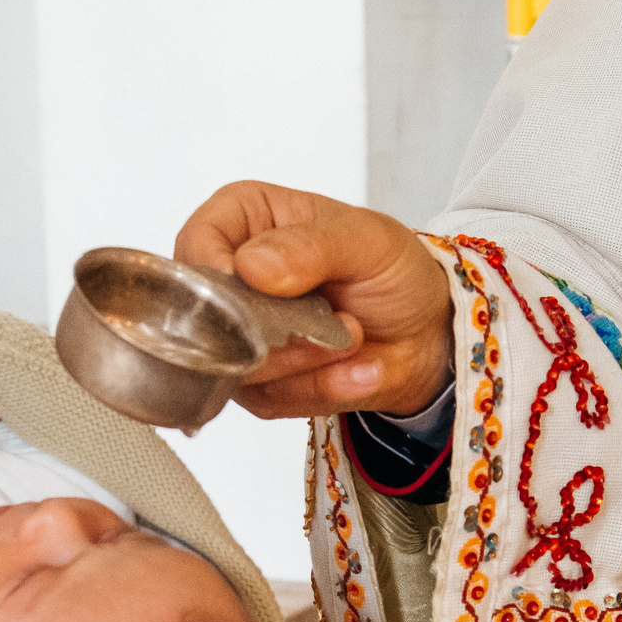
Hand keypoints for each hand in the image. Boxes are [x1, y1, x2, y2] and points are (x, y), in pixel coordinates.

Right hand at [174, 182, 453, 418]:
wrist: (426, 333)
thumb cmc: (393, 271)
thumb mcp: (367, 240)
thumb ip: (310, 246)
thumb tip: (252, 266)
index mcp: (243, 221)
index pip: (194, 244)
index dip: (216, 274)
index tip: (263, 291)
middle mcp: (231, 280)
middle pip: (207, 316)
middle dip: (278, 331)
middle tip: (340, 324)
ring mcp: (239, 337)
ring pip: (238, 366)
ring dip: (307, 362)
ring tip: (355, 341)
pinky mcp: (259, 385)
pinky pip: (270, 400)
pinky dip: (322, 389)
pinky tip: (358, 370)